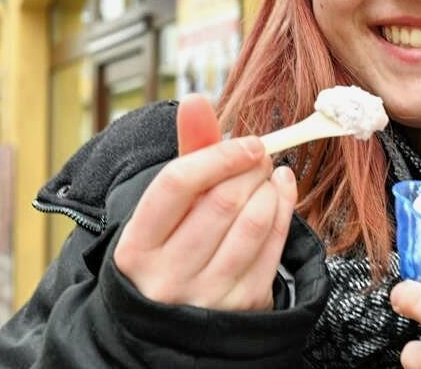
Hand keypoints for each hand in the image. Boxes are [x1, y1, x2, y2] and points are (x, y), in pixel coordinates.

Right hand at [114, 94, 297, 310]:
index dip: (218, 156)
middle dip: (250, 169)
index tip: (247, 143)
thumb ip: (188, 151)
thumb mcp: (170, 205)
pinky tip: (281, 193)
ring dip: (270, 189)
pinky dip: (284, 210)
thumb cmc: (173, 245)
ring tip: (269, 174)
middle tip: (260, 156)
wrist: (177, 321)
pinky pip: (274, 247)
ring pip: (252, 224)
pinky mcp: (243, 307)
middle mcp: (167, 278)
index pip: (177, 184)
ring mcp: (206, 297)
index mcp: (136, 248)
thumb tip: (195, 99)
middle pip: (221, 202)